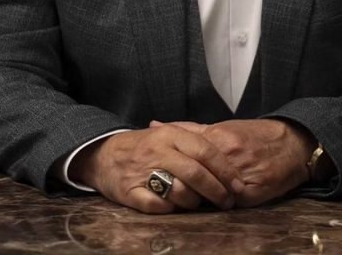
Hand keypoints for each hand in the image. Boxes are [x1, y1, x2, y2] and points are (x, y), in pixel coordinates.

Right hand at [69, 125, 244, 213]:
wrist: (102, 154)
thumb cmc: (143, 146)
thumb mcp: (168, 133)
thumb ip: (195, 136)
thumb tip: (226, 144)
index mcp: (171, 135)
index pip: (206, 151)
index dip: (225, 170)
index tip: (238, 185)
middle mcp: (158, 151)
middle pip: (196, 172)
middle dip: (217, 190)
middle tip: (228, 201)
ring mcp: (143, 171)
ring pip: (178, 190)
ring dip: (195, 201)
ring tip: (200, 204)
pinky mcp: (130, 192)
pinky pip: (157, 205)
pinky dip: (170, 208)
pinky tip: (175, 206)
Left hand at [153, 119, 313, 206]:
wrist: (291, 143)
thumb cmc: (254, 135)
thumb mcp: (222, 127)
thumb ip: (188, 129)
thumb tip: (156, 125)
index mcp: (218, 137)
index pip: (184, 157)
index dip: (173, 167)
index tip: (165, 172)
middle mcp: (228, 156)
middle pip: (196, 177)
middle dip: (185, 183)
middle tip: (177, 188)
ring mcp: (241, 176)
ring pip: (211, 192)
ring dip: (203, 195)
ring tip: (196, 196)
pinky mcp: (252, 194)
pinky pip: (231, 203)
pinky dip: (223, 203)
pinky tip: (220, 201)